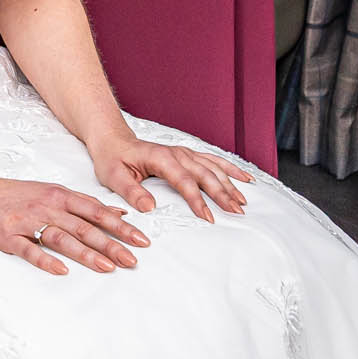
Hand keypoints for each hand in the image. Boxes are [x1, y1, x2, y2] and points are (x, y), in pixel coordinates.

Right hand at [0, 174, 150, 277]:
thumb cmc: (12, 194)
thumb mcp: (50, 193)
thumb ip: (82, 204)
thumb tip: (119, 213)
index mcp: (58, 195)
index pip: (96, 211)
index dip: (121, 226)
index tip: (143, 240)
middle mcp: (46, 206)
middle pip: (84, 226)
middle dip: (111, 244)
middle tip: (134, 261)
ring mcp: (26, 220)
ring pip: (62, 237)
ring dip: (86, 254)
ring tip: (108, 268)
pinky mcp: (7, 236)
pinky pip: (28, 250)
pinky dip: (45, 260)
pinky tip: (61, 271)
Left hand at [87, 131, 253, 221]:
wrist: (113, 141)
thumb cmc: (113, 159)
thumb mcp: (114, 177)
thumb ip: (131, 192)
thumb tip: (149, 207)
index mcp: (161, 158)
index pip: (184, 181)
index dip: (198, 200)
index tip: (208, 217)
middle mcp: (177, 154)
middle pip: (205, 174)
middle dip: (222, 194)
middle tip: (236, 213)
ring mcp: (184, 153)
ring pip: (213, 168)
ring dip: (230, 184)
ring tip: (243, 202)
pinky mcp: (188, 155)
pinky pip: (214, 161)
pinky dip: (231, 169)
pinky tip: (245, 179)